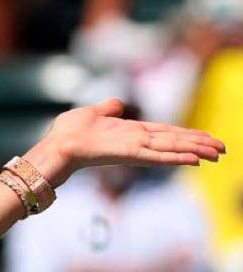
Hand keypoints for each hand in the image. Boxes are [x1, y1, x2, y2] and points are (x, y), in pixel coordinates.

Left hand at [23, 98, 224, 188]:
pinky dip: (174, 157)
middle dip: (199, 145)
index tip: (204, 138)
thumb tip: (116, 105)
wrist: (55, 147)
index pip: (164, 133)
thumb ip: (106, 110)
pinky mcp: (128, 154)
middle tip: (223, 150)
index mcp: (129, 132)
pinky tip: (193, 160)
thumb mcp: (90, 114)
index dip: (185, 135)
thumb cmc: (67, 133)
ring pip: (171, 149)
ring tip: (216, 154)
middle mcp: (135, 142)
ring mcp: (133, 149)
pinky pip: (156, 156)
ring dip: (195, 151)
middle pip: (174, 141)